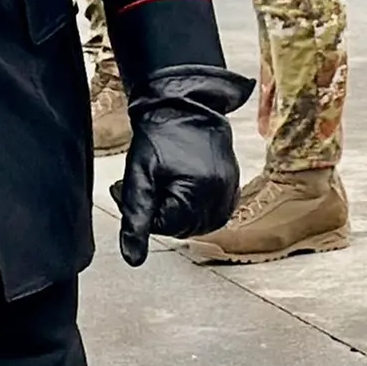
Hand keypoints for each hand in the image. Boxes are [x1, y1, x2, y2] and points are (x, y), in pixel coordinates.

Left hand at [110, 65, 249, 264]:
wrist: (184, 105)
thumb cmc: (158, 137)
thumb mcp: (139, 178)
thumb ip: (135, 219)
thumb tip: (133, 260)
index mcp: (197, 193)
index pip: (164, 228)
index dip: (143, 211)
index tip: (131, 188)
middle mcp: (220, 195)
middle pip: (183, 228)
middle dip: (162, 212)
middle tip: (149, 184)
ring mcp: (231, 190)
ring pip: (199, 223)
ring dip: (179, 212)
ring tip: (166, 184)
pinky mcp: (234, 184)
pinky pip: (214, 212)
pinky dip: (197, 207)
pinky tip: (183, 187)